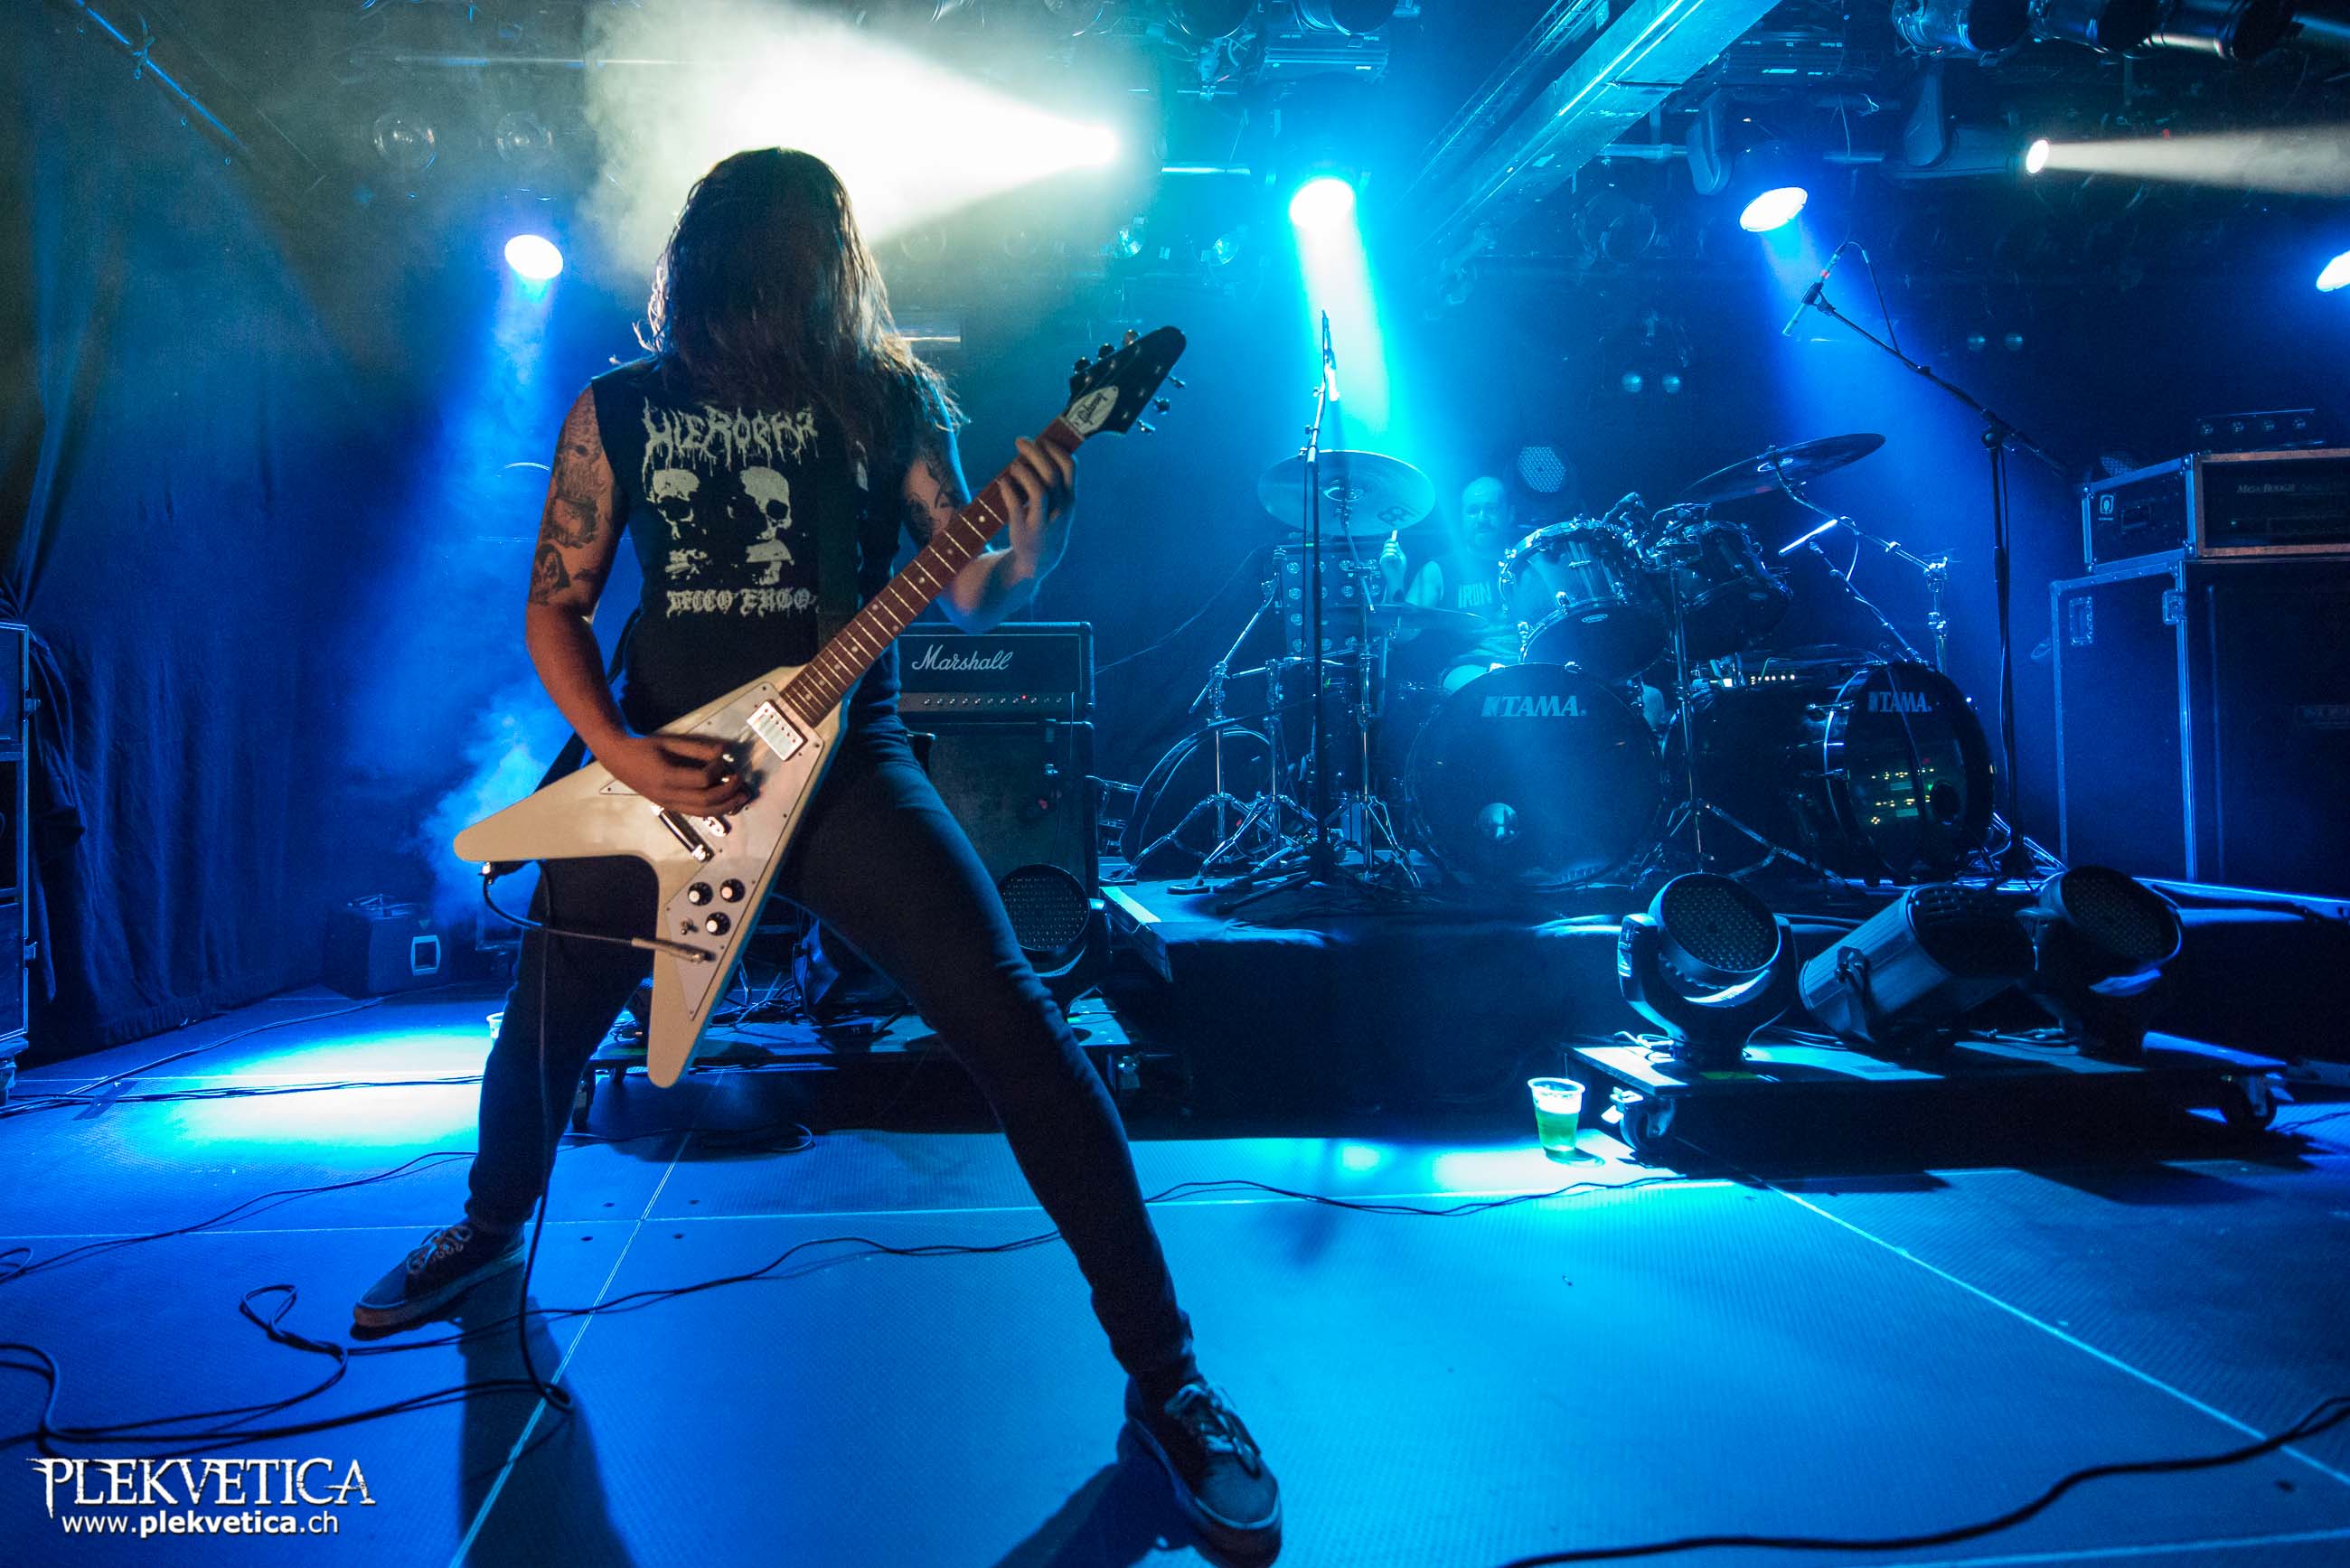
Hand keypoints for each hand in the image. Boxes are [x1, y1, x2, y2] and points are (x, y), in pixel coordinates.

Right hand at [598, 731, 750, 815]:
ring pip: (701, 812)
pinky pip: (694, 812)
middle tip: (742, 782)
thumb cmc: (643, 747)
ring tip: (740, 798)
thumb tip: (724, 751)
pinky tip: (724, 802)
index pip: (701, 780)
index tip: (722, 760)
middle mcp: (667, 795)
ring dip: (724, 806)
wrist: (617, 758)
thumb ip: (696, 748)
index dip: (717, 770)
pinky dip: (712, 809)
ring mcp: (667, 804)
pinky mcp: (668, 806)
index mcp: (666, 777)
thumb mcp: (669, 742)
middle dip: (728, 793)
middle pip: (705, 801)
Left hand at [998, 437, 1075, 576]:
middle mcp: (1060, 510)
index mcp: (1070, 500)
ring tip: (1013, 466)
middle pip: (1051, 474)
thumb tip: (1039, 450)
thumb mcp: (1059, 505)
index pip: (1069, 467)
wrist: (1038, 562)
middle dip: (1035, 453)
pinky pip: (1016, 506)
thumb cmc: (1046, 524)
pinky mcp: (1024, 531)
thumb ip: (1054, 482)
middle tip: (1020, 441)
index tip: (1042, 440)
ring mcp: (1043, 522)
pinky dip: (1008, 490)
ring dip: (1023, 472)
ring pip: (1037, 490)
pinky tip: (1002, 482)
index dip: (1056, 449)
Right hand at [1379, 530, 1406, 593]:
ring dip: (1393, 552)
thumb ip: (1398, 550)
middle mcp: (1386, 555)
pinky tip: (1394, 558)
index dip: (1390, 541)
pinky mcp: (1382, 562)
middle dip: (1392, 546)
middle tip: (1396, 550)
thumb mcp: (1402, 557)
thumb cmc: (1400, 569)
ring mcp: (1384, 559)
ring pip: (1386, 550)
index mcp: (1390, 553)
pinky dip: (1391, 555)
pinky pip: (1385, 555)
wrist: (1398, 577)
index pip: (1388, 544)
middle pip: (1386, 545)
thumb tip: (1396, 542)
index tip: (1394, 540)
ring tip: (1396, 557)